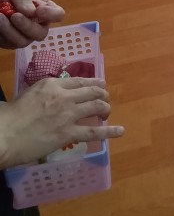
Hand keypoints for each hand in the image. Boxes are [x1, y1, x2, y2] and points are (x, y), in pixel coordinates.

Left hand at [0, 0, 64, 49]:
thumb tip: (32, 13)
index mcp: (45, 9)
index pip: (58, 15)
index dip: (51, 15)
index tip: (39, 11)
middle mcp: (38, 25)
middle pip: (41, 33)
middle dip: (27, 26)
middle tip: (14, 16)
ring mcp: (25, 35)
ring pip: (24, 41)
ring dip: (11, 30)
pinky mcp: (11, 42)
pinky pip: (10, 44)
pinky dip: (3, 34)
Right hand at [0, 77, 124, 168]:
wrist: (5, 134)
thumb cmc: (11, 116)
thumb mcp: (30, 93)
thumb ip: (46, 92)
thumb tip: (54, 96)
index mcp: (53, 84)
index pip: (79, 81)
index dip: (93, 82)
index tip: (100, 84)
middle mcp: (64, 96)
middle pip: (92, 91)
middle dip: (103, 94)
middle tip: (105, 99)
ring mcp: (68, 114)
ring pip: (96, 106)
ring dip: (106, 108)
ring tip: (107, 112)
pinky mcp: (68, 133)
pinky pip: (94, 132)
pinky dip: (110, 131)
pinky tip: (120, 131)